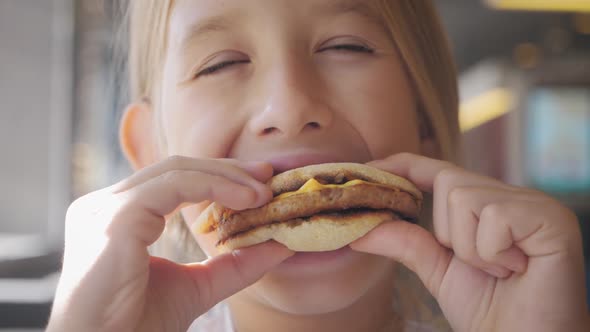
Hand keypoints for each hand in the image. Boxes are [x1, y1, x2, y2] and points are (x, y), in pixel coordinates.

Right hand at [47, 156, 293, 331]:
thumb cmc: (138, 327)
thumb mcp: (198, 287)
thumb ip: (235, 265)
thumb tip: (280, 244)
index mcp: (119, 219)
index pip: (173, 181)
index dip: (219, 175)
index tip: (258, 182)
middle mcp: (106, 206)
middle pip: (176, 168)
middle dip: (227, 169)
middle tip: (267, 176)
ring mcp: (105, 209)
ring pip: (176, 171)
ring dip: (226, 177)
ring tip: (263, 192)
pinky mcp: (114, 219)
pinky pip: (172, 186)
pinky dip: (213, 186)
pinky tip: (245, 199)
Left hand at [351, 153, 588, 331]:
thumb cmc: (489, 310)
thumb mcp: (438, 269)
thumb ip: (405, 242)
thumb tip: (360, 229)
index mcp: (487, 205)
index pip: (439, 171)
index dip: (403, 165)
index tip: (369, 167)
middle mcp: (512, 197)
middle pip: (449, 181)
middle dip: (447, 233)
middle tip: (478, 267)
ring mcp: (534, 204)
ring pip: (465, 198)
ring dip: (470, 248)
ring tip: (500, 271)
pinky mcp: (552, 218)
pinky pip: (494, 216)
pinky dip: (492, 252)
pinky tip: (517, 270)